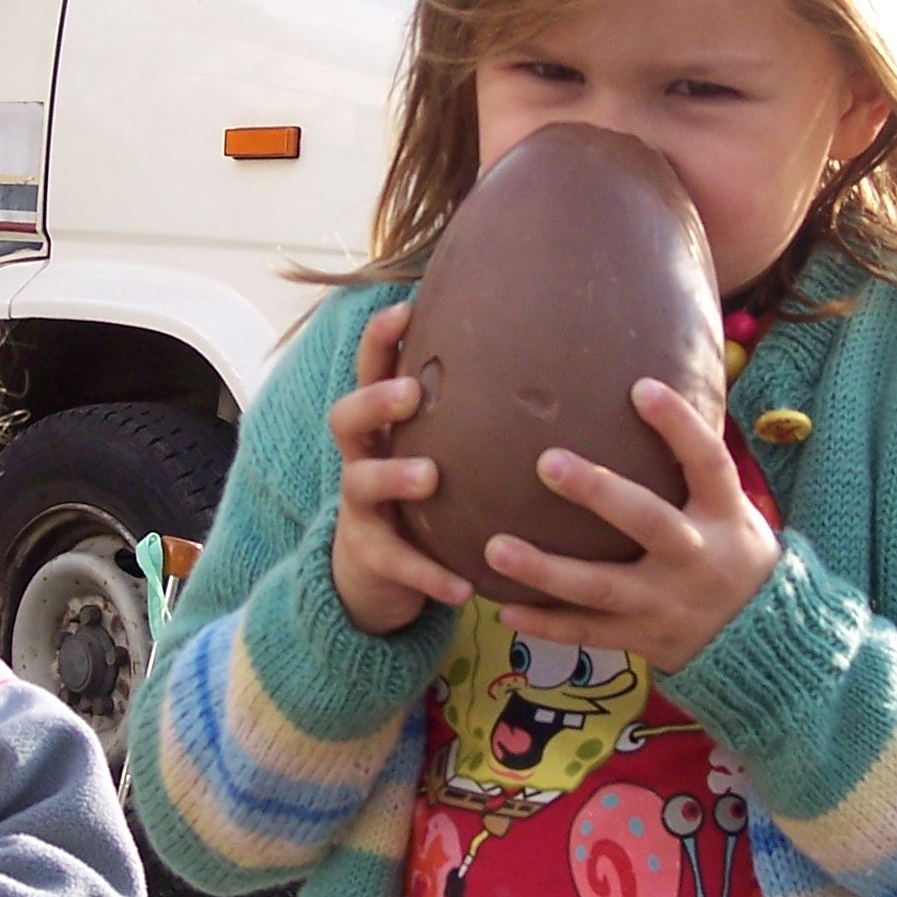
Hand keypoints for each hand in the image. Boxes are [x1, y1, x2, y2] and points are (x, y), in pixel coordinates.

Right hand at [328, 302, 471, 635]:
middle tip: (411, 393)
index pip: (369, 369)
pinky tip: (464, 587)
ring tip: (428, 477)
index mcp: (381, 425)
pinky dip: (430, 574)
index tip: (405, 308)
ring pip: (361, 483)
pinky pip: (397, 563)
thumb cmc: (423, 493)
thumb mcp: (436, 447)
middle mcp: (362, 457)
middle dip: (376, 400)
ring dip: (394, 475)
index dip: (379, 338)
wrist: (374, 573)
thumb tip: (550, 361)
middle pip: (346, 416)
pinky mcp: (371, 556)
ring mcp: (360, 508)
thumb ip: (469, 413)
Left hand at [484, 378, 779, 672]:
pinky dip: (547, 624)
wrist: (764, 644)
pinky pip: (589, 632)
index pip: (708, 463)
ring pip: (603, 587)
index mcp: (725, 517)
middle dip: (598, 493)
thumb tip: (641, 392)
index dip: (679, 426)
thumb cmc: (733, 553)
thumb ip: (692, 470)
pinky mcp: (645, 638)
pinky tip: (505, 607)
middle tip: (546, 462)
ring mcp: (668, 603)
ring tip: (495, 548)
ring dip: (546, 570)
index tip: (640, 387)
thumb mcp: (734, 511)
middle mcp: (697, 558)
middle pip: (648, 522)